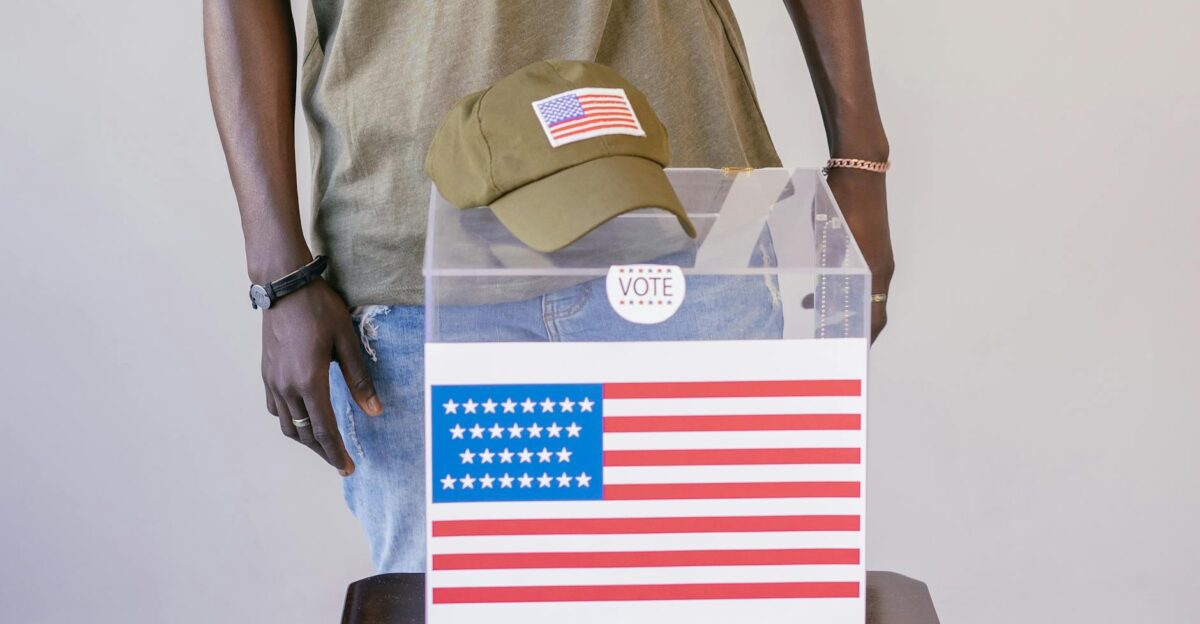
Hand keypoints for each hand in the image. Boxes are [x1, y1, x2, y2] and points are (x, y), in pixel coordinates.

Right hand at [260, 279, 383, 475]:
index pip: (324, 430)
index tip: (348, 468)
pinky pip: (275, 409)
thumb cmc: (319, 309)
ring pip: (287, 424)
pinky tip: (302, 418)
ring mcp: (272, 381)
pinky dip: (290, 421)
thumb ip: (360, 380)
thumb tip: (375, 411)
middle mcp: (286, 387)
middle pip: (304, 433)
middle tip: (341, 462)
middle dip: (323, 451)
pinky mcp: (266, 373)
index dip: (337, 452)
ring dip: (305, 439)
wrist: (284, 286)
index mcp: (309, 381)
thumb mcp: (347, 342)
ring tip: (324, 445)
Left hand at [826, 167, 893, 341]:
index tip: (850, 354)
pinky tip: (817, 284)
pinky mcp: (870, 243)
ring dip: (843, 305)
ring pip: (864, 291)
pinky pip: (859, 274)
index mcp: (875, 272)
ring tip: (815, 315)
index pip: (874, 318)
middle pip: (871, 308)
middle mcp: (881, 267)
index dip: (864, 339)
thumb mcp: (831, 241)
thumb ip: (826, 270)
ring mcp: (877, 255)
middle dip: (851, 326)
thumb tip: (816, 299)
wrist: (860, 170)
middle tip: (829, 340)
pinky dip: (842, 286)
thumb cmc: (845, 203)